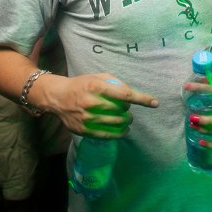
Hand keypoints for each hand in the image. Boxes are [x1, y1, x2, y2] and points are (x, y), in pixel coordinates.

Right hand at [39, 72, 157, 137]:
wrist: (57, 97)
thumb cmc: (81, 85)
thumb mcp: (96, 77)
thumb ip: (115, 82)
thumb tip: (131, 92)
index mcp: (96, 86)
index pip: (125, 94)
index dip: (142, 99)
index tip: (154, 103)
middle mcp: (91, 102)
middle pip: (121, 110)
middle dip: (129, 111)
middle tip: (127, 111)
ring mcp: (87, 117)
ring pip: (116, 123)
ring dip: (126, 122)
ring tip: (126, 120)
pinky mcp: (84, 130)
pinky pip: (107, 135)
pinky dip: (119, 134)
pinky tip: (123, 131)